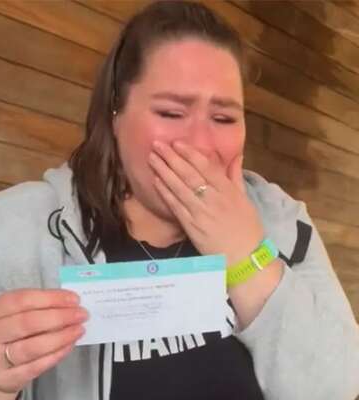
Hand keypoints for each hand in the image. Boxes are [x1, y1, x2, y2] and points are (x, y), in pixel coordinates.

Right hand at [0, 289, 85, 394]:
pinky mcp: (6, 378)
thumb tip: (68, 304)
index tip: (73, 299)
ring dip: (60, 337)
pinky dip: (55, 355)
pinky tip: (68, 346)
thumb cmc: (6, 336)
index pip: (21, 300)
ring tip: (78, 330)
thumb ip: (34, 308)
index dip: (50, 298)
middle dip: (59, 317)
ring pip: (32, 347)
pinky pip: (36, 367)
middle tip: (81, 314)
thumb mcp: (10, 316)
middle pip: (27, 323)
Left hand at [148, 140, 263, 265]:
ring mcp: (201, 212)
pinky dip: (165, 193)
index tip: (177, 142)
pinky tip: (156, 181)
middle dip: (172, 158)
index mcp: (228, 190)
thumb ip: (235, 177)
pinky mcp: (191, 226)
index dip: (190, 154)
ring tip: (152, 159)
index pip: (207, 167)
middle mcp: (214, 198)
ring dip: (164, 172)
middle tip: (157, 144)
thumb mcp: (244, 199)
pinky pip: (176, 206)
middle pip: (189, 174)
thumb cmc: (247, 227)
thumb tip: (235, 156)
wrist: (245, 256)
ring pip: (180, 188)